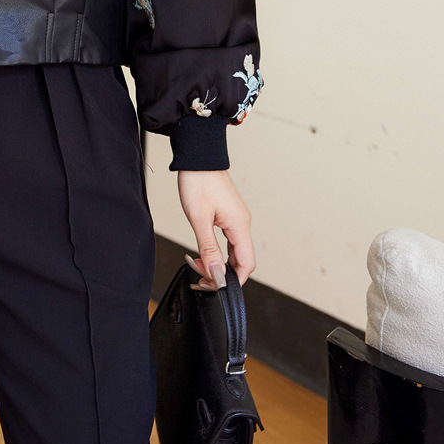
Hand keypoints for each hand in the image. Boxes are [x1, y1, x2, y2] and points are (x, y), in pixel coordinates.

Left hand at [177, 169, 254, 291]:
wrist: (198, 157)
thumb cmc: (198, 181)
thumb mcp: (199, 218)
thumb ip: (209, 249)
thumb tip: (217, 274)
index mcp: (239, 225)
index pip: (246, 264)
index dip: (233, 280)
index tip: (214, 286)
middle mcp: (242, 222)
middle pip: (240, 260)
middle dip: (221, 273)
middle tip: (200, 275)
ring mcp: (236, 218)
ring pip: (233, 251)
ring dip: (216, 262)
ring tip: (197, 263)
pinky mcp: (228, 214)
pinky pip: (228, 240)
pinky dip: (216, 250)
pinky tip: (203, 251)